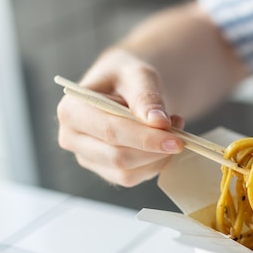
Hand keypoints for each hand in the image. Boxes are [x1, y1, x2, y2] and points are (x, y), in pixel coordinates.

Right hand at [56, 49, 184, 185]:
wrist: (125, 87)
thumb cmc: (127, 77)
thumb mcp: (138, 75)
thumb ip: (146, 97)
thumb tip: (158, 122)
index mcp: (71, 110)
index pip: (110, 132)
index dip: (145, 138)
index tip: (177, 139)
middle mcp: (71, 138)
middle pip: (118, 157)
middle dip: (154, 150)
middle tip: (180, 134)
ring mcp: (87, 157)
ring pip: (126, 173)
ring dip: (157, 159)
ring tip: (172, 132)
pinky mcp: (104, 170)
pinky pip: (132, 178)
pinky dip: (154, 164)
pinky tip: (162, 144)